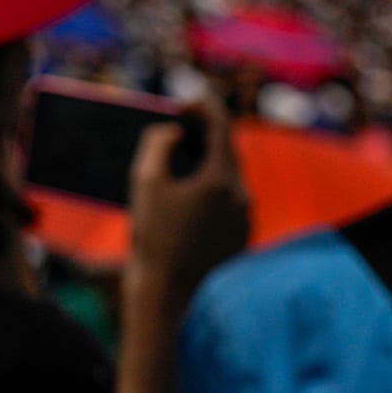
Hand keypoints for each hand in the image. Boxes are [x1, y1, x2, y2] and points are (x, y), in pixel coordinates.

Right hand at [125, 93, 248, 321]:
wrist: (168, 289)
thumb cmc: (152, 233)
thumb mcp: (145, 181)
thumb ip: (158, 145)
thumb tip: (173, 131)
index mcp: (222, 179)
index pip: (222, 127)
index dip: (204, 108)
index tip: (186, 102)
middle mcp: (242, 196)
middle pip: (227, 151)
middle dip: (205, 135)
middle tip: (179, 127)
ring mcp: (246, 218)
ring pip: (230, 176)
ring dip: (208, 162)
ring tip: (180, 159)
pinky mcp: (242, 235)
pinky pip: (230, 199)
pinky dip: (212, 187)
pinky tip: (188, 193)